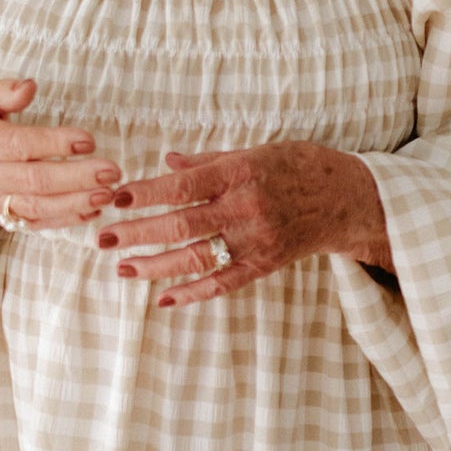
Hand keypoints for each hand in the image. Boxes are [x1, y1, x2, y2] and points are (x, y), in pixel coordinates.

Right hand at [0, 77, 118, 227]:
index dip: (53, 144)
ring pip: (34, 207)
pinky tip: (91, 210)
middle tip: (111, 172)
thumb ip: (0, 90)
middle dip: (75, 178)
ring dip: (74, 203)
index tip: (88, 140)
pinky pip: (33, 223)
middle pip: (31, 180)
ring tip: (108, 194)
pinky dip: (64, 219)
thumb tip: (30, 88)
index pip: (16, 145)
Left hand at [96, 141, 391, 306]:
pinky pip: (223, 283)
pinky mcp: (265, 264)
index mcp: (240, 172)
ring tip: (123, 268)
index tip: (115, 199)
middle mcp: (246, 207)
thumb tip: (166, 162)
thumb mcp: (256, 151)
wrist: (347, 199)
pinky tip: (164, 299)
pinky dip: (193, 293)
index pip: (183, 185)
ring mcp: (256, 239)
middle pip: (182, 223)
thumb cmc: (298, 167)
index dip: (146, 193)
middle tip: (104, 238)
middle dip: (139, 231)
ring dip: (156, 265)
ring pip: (197, 257)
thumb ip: (209, 161)